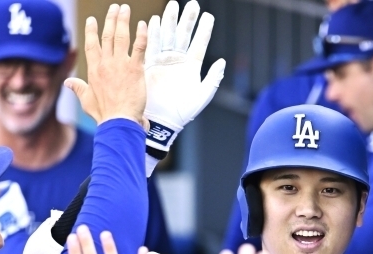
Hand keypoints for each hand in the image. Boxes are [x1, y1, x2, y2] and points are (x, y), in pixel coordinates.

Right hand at [65, 4, 146, 125]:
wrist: (119, 121)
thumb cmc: (104, 115)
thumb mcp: (87, 101)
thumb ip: (78, 88)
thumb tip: (68, 82)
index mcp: (94, 70)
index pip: (91, 45)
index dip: (92, 31)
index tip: (92, 20)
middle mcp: (106, 64)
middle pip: (107, 36)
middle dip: (110, 20)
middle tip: (114, 8)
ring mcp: (120, 65)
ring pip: (121, 37)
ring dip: (123, 21)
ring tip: (125, 9)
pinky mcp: (135, 69)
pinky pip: (139, 47)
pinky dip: (141, 35)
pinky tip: (143, 25)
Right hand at [144, 1, 225, 164]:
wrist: (162, 121)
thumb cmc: (183, 112)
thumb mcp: (202, 95)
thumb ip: (213, 79)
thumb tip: (222, 62)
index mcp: (191, 67)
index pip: (199, 44)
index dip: (204, 30)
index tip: (208, 16)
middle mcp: (177, 61)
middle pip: (183, 35)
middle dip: (187, 19)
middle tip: (192, 3)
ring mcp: (163, 62)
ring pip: (167, 36)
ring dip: (170, 21)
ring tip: (174, 5)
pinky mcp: (150, 65)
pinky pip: (151, 46)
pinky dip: (153, 34)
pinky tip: (155, 21)